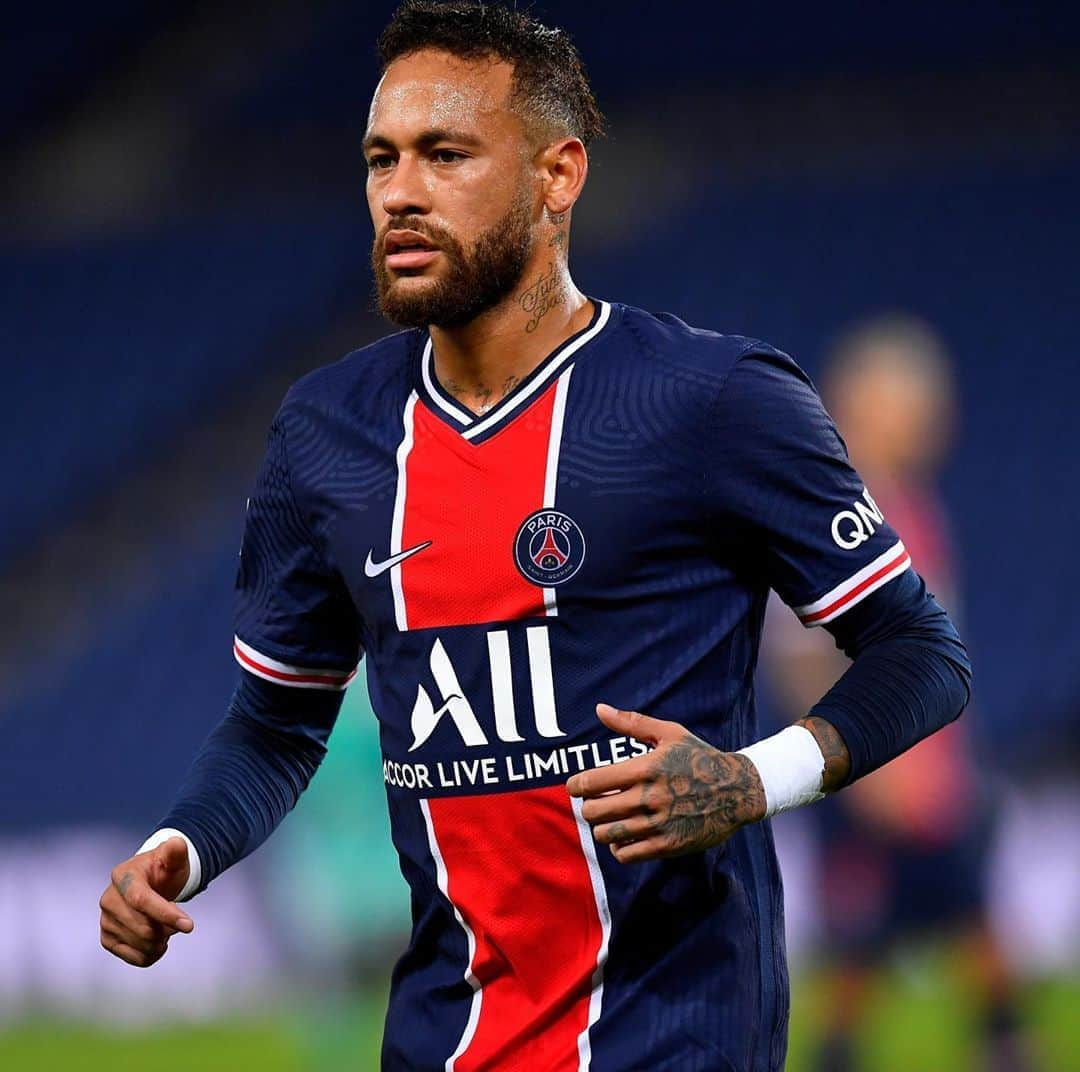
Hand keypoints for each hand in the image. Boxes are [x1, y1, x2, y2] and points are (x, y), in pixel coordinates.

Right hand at [99, 837, 194, 966]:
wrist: (151, 884)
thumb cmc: (164, 870)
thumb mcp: (173, 858)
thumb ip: (176, 851)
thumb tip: (177, 844)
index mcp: (123, 876)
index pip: (142, 900)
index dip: (166, 914)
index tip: (189, 926)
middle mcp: (108, 899)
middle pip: (143, 927)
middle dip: (168, 928)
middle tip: (179, 920)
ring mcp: (105, 920)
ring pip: (141, 944)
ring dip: (163, 941)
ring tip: (168, 928)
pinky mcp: (107, 938)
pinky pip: (133, 957)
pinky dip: (153, 954)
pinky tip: (160, 942)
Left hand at [567, 704, 766, 863]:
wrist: (738, 790)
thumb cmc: (699, 757)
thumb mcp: (669, 733)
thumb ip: (631, 722)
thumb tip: (599, 709)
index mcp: (645, 768)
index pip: (592, 782)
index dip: (576, 786)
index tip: (576, 786)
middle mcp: (649, 798)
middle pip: (594, 811)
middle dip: (588, 807)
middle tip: (594, 802)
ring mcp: (659, 824)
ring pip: (607, 834)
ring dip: (601, 827)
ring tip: (608, 819)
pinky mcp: (668, 845)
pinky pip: (626, 854)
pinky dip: (618, 847)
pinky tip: (624, 836)